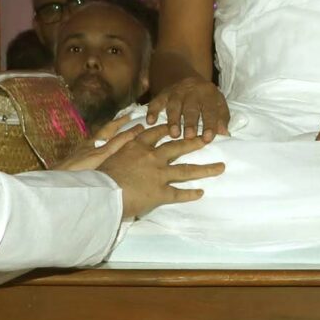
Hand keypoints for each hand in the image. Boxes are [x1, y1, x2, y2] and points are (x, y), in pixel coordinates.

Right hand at [70, 127, 223, 219]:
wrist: (102, 192)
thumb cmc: (99, 174)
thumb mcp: (106, 154)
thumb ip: (119, 146)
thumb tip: (128, 138)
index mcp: (137, 146)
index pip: (156, 133)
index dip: (168, 128)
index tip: (178, 125)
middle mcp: (152, 157)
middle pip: (178, 147)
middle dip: (194, 142)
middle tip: (207, 138)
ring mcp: (159, 175)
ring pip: (186, 170)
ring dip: (205, 169)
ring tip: (220, 167)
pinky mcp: (160, 193)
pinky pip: (179, 193)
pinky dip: (191, 194)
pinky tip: (201, 193)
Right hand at [141, 77, 227, 140]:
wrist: (187, 78)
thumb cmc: (206, 98)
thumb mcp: (218, 103)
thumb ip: (221, 118)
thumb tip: (225, 134)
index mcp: (208, 95)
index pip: (210, 111)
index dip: (210, 125)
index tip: (208, 138)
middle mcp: (192, 92)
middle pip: (191, 108)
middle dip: (190, 123)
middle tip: (189, 137)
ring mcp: (176, 92)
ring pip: (174, 106)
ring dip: (173, 120)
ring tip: (173, 134)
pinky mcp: (163, 93)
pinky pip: (156, 101)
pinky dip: (152, 111)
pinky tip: (150, 121)